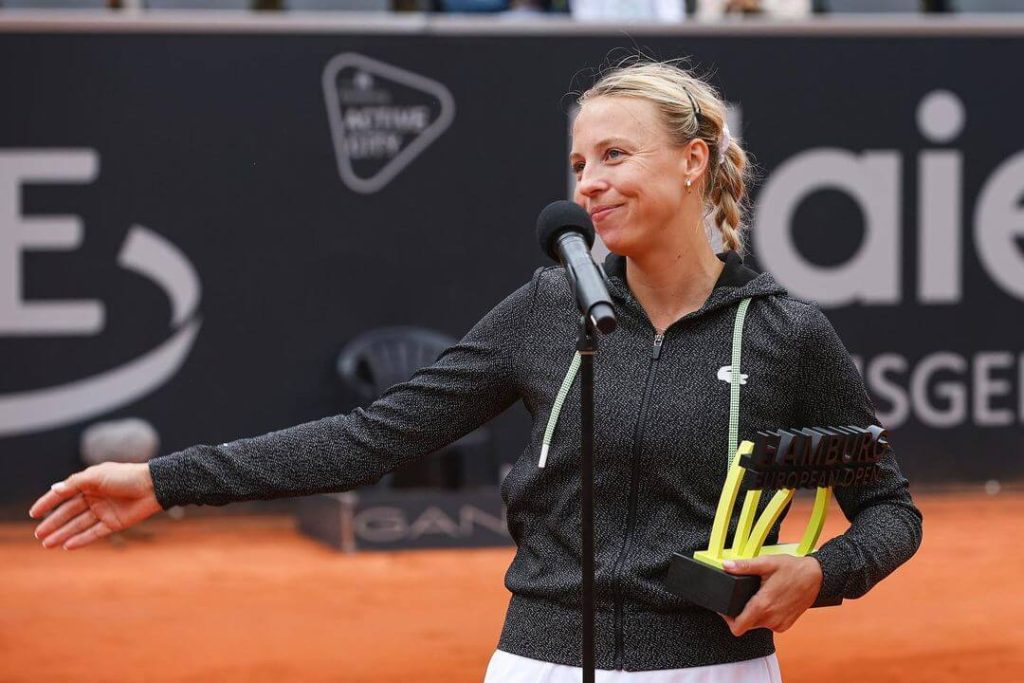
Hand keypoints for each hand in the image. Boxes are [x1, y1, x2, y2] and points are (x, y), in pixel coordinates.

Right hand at [29, 462, 163, 550]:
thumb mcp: (96, 476)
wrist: (153, 486)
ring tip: (47, 544)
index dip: (48, 503)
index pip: (63, 495)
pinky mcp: (114, 523)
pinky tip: (67, 546)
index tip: (33, 513)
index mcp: (89, 484)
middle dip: (53, 523)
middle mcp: (95, 498)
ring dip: (63, 534)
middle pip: (69, 513)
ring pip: (79, 525)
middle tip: (38, 535)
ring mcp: (104, 511)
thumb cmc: (125, 476)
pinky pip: (94, 533)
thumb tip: (54, 489)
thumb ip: (74, 484)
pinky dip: (80, 540)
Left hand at [718, 555, 822, 635]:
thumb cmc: (793, 569)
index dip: (727, 619)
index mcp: (763, 605)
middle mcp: (771, 618)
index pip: (738, 626)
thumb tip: (726, 566)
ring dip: (752, 614)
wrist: (816, 577)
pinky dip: (764, 616)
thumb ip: (744, 566)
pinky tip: (768, 602)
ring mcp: (779, 623)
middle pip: (745, 625)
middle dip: (739, 614)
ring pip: (756, 625)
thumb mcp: (767, 563)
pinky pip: (767, 624)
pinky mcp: (785, 625)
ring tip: (756, 597)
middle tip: (740, 598)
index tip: (725, 610)